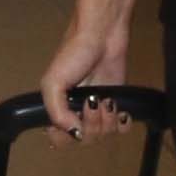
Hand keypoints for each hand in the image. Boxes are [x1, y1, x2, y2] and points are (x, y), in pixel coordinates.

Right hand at [39, 8, 132, 147]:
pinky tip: (121, 111)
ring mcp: (98, 110)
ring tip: (107, 100)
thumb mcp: (53, 82)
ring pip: (104, 135)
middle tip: (93, 101)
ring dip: (107, 121)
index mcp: (57, 109)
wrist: (102, 35)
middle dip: (91, 125)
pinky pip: (121, 129)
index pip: (59, 140)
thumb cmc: (73, 53)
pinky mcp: (117, 105)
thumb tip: (74, 132)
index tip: (74, 120)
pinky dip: (123, 124)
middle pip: (84, 140)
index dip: (67, 136)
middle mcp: (77, 112)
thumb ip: (56, 112)